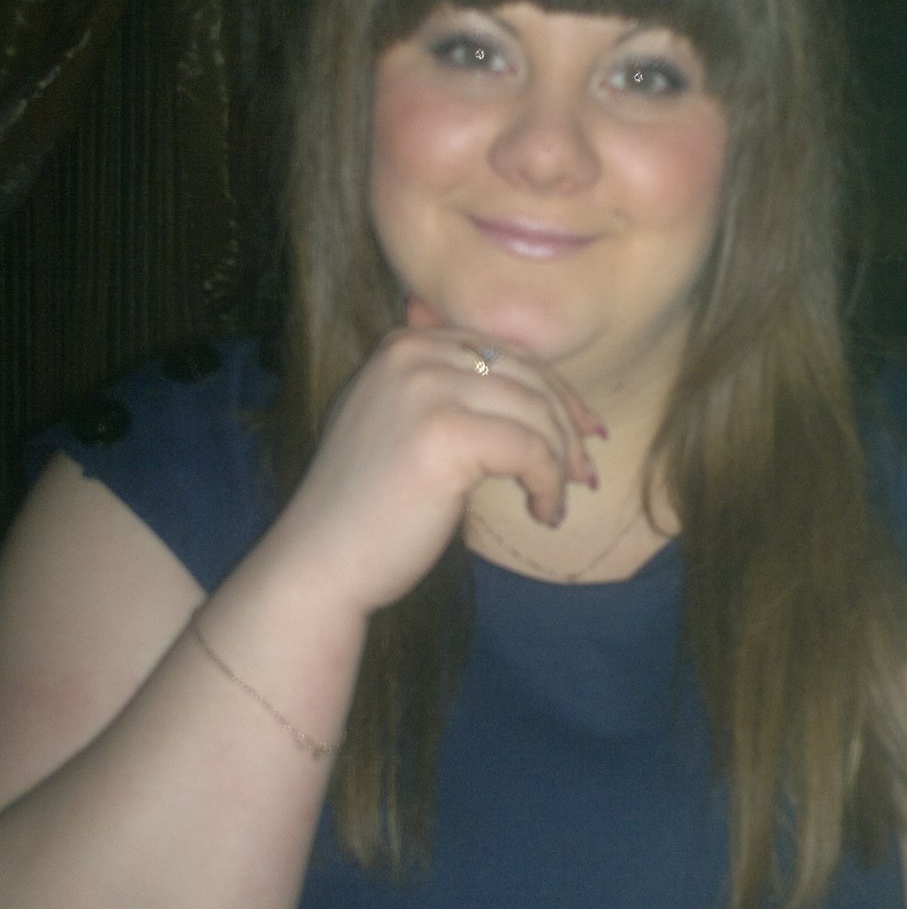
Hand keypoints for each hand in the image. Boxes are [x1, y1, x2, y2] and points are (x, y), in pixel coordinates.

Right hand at [267, 304, 604, 616]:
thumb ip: (449, 392)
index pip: (504, 351)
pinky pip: (530, 449)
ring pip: (536, 412)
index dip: (554, 391)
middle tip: (584, 473)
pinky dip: (549, 484)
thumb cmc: (367, 508)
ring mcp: (425, 390)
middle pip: (527, 375)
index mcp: (402, 345)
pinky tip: (543, 513)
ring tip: (555, 501)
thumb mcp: (400, 425)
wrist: (320, 563)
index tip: (584, 433)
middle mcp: (411, 354)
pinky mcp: (444, 434)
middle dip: (567, 425)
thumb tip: (530, 380)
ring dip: (560, 462)